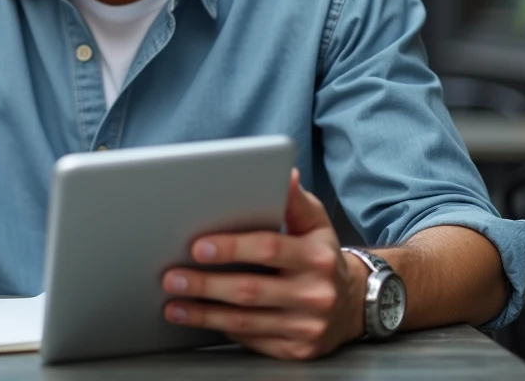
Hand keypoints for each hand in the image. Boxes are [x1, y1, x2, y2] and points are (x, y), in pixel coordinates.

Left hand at [161, 168, 366, 359]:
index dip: (231, 248)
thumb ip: (295, 200)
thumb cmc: (322, 256)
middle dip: (205, 284)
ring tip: (173, 303)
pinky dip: (220, 329)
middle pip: (250, 290)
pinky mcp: (296, 350)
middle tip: (172, 277)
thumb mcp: (316, 223)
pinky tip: (197, 319)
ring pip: (245, 322)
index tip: (197, 247)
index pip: (268, 249)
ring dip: (203, 313)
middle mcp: (314, 294)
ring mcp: (305, 327)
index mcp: (316, 257)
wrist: (353, 304)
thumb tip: (285, 174)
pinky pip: (251, 340)